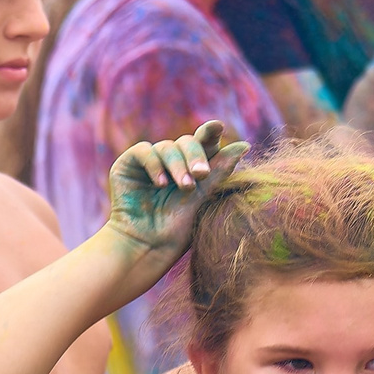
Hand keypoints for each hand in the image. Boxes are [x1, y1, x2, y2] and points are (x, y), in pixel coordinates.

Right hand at [103, 122, 246, 257]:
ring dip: (177, 166)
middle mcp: (171, 161)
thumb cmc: (178, 228)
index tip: (217, 127)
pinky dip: (154, 164)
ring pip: (167, 147)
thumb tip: (244, 145)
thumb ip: (219, 170)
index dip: (210, 132)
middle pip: (187, 142)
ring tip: (184, 187)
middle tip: (201, 174)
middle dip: (195, 157)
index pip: (204, 143)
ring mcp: (149, 162)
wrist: (148, 246)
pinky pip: (144, 151)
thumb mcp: (203, 197)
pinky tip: (160, 184)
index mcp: (192, 166)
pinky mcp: (128, 165)